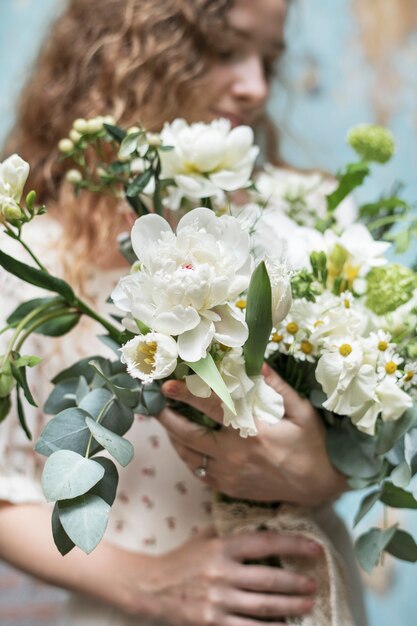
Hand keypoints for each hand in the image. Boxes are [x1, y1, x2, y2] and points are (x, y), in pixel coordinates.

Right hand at [131, 527, 319, 624]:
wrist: (151, 588)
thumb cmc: (182, 560)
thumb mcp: (204, 538)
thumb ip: (229, 531)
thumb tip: (261, 520)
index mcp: (221, 547)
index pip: (265, 543)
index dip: (293, 545)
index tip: (315, 549)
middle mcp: (222, 573)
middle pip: (269, 579)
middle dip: (296, 583)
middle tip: (314, 583)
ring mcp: (218, 601)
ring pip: (264, 607)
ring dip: (291, 606)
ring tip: (308, 604)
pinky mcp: (213, 624)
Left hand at [158, 364, 347, 504]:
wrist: (318, 486)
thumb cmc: (311, 445)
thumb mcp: (301, 412)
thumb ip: (278, 387)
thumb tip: (258, 361)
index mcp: (251, 432)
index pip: (211, 408)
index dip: (186, 394)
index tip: (167, 386)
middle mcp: (234, 456)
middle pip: (188, 436)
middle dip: (167, 420)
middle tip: (155, 406)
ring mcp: (229, 475)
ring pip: (189, 457)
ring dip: (174, 438)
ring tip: (167, 422)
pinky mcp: (230, 488)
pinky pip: (200, 473)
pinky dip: (189, 458)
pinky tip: (187, 446)